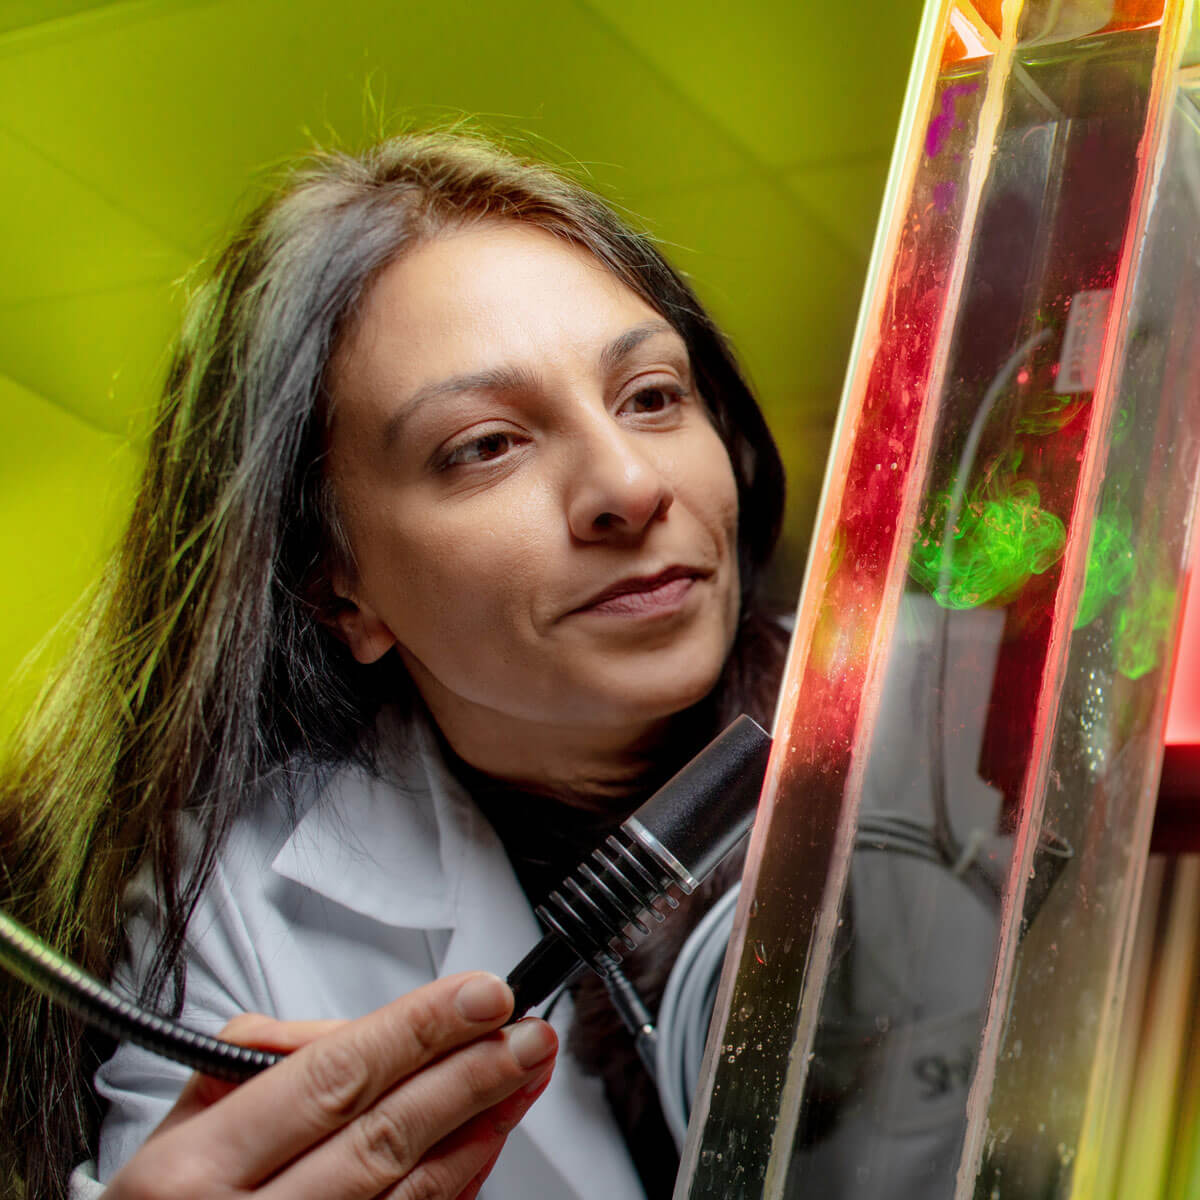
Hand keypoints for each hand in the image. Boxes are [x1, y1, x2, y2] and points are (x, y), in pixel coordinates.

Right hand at [104, 972, 556, 1199]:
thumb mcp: (178, 1127)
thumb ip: (259, 1061)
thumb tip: (363, 1029)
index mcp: (194, 1169)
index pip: (333, 1076)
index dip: (419, 1029)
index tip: (481, 994)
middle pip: (384, 1132)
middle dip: (469, 1072)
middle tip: (527, 1031)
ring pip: (409, 1190)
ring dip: (480, 1126)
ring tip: (523, 1075)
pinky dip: (455, 1184)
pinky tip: (486, 1142)